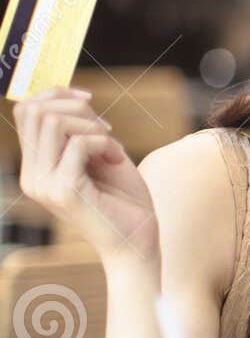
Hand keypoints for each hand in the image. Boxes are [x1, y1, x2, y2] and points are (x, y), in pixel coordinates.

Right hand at [16, 87, 158, 264]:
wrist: (137, 243)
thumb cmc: (124, 201)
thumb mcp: (100, 156)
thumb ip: (81, 130)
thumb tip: (71, 95)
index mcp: (36, 166)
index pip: (25, 111)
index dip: (56, 94)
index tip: (89, 99)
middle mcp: (32, 175)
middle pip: (34, 110)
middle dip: (76, 107)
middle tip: (106, 129)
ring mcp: (43, 184)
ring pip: (52, 122)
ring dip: (91, 125)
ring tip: (112, 146)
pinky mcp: (63, 191)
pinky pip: (78, 144)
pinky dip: (104, 143)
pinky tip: (117, 160)